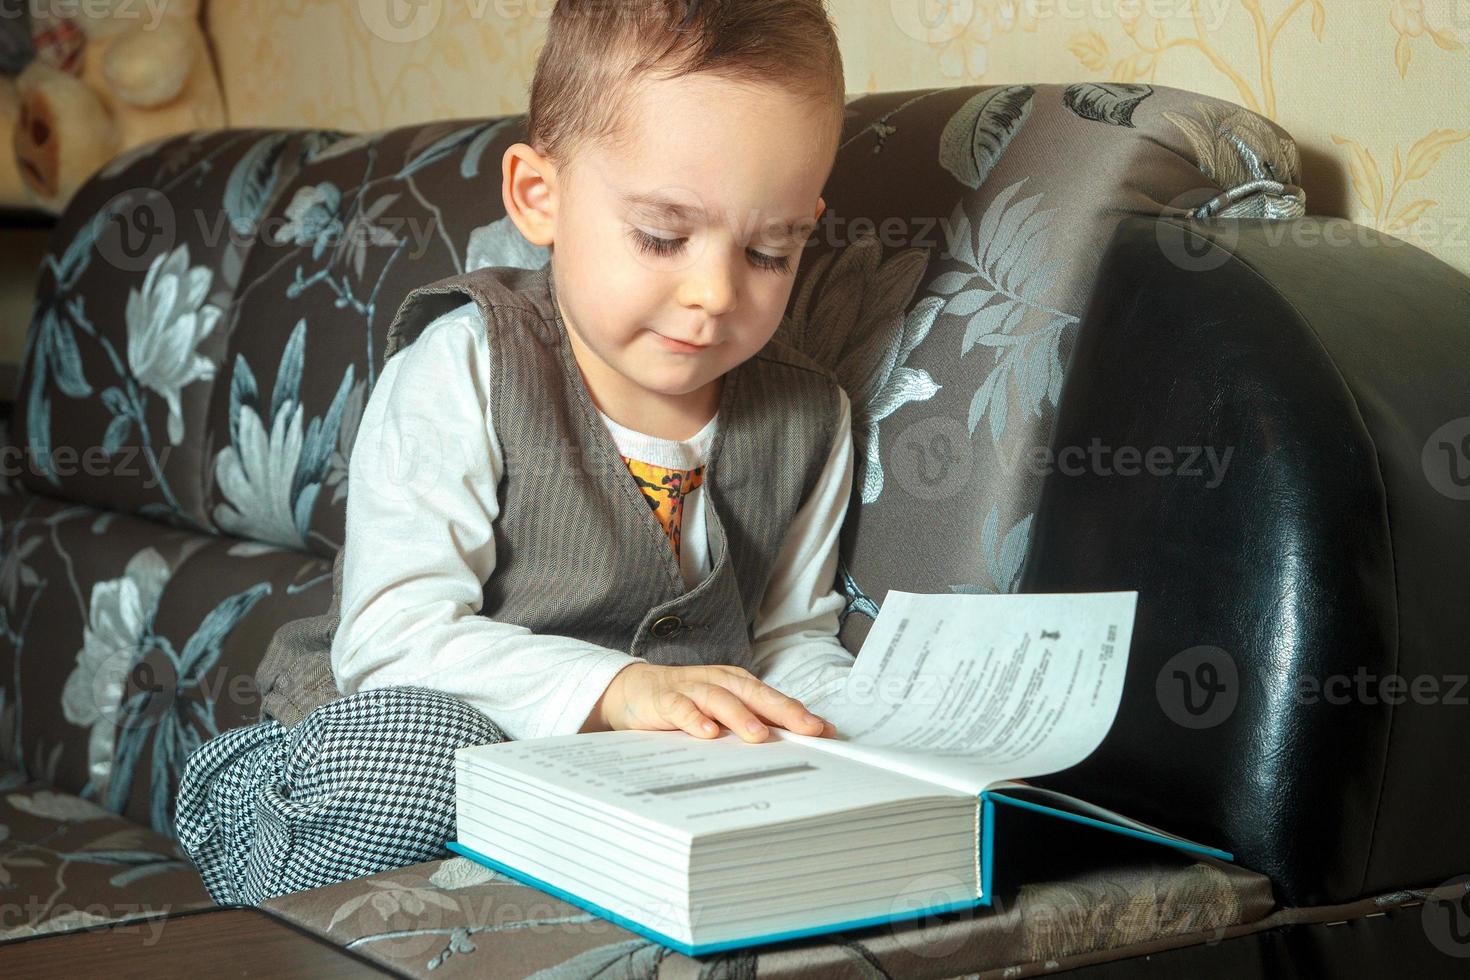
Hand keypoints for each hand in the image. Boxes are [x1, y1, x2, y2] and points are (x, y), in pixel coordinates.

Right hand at [580, 662, 836, 741]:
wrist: (634, 691)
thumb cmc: (687, 703)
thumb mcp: (722, 712)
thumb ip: (753, 723)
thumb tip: (795, 744)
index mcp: (738, 685)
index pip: (774, 700)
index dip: (800, 714)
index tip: (826, 732)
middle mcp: (719, 682)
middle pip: (755, 694)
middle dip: (783, 712)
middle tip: (807, 729)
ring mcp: (692, 689)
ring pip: (721, 699)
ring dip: (741, 717)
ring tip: (758, 736)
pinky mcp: (665, 700)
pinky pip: (681, 709)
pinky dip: (694, 719)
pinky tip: (707, 733)